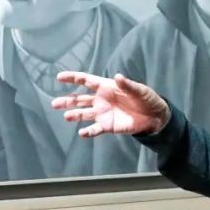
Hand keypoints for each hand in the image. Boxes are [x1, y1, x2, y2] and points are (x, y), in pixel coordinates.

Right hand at [52, 71, 169, 137]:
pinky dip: (88, 131)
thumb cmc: (146, 98)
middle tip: (54, 103)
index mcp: (106, 87)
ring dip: (74, 115)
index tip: (59, 77)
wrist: (154, 116)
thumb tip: (118, 76)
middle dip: (67, 101)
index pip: (86, 81)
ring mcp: (102, 113)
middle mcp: (101, 100)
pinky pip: (95, 129)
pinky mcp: (107, 126)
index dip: (73, 78)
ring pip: (83, 114)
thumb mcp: (140, 90)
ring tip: (66, 116)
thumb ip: (128, 85)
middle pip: (80, 99)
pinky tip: (82, 133)